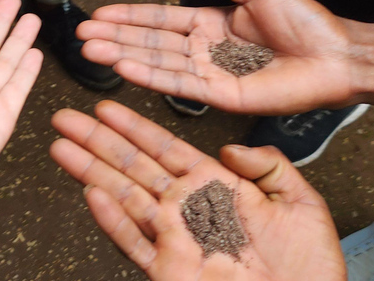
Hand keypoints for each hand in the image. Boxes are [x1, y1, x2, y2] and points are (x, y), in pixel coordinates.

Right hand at [50, 101, 345, 280]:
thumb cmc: (310, 273)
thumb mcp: (302, 206)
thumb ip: (270, 167)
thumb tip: (231, 147)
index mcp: (217, 189)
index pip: (165, 148)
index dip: (134, 128)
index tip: (107, 109)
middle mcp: (190, 210)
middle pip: (133, 166)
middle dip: (97, 141)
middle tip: (67, 119)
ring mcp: (176, 240)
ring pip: (125, 197)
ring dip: (92, 171)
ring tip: (63, 148)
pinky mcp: (170, 271)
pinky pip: (135, 243)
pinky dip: (112, 220)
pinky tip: (91, 195)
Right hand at [77, 0, 355, 113]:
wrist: (336, 54)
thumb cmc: (303, 19)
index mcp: (208, 22)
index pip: (158, 19)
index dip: (128, 17)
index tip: (97, 13)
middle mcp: (202, 49)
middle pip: (148, 42)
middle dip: (113, 37)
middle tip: (79, 34)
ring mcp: (208, 74)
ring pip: (156, 62)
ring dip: (121, 55)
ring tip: (89, 49)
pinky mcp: (219, 95)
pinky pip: (178, 83)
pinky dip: (149, 75)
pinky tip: (122, 67)